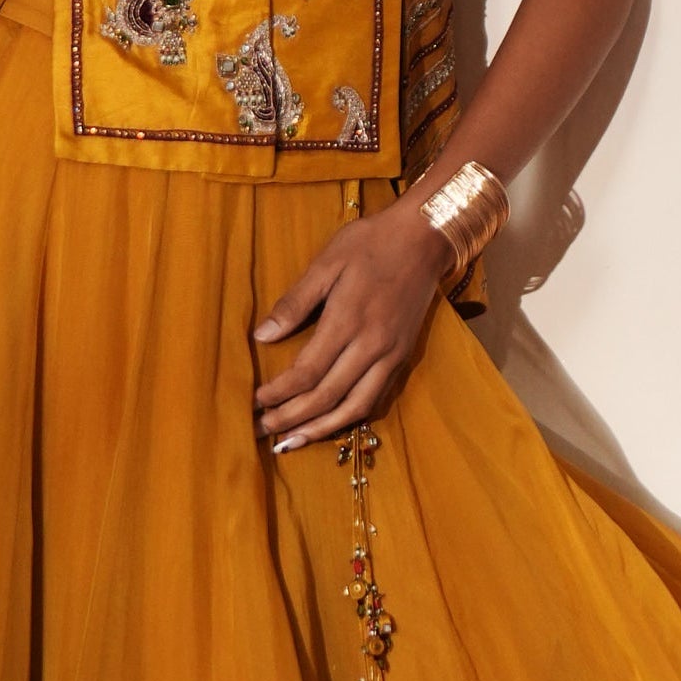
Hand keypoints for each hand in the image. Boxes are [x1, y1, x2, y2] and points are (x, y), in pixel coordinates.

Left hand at [253, 200, 449, 450]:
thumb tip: (261, 336)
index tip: (254, 401)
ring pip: (354, 407)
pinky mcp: (403, 357)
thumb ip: (294, 302)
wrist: (425, 238)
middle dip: (291, 419)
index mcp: (348, 320)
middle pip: (327, 397)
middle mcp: (372, 345)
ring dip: (320, 430)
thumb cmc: (370, 243)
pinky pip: (375, 399)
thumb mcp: (327, 262)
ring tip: (291, 442)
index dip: (279, 393)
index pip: (307, 372)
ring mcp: (391, 355)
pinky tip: (328, 425)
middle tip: (261, 431)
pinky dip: (349, 418)